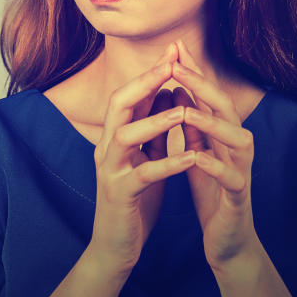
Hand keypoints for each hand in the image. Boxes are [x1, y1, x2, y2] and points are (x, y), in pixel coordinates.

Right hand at [88, 46, 196, 273]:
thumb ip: (153, 128)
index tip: (173, 51)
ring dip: (155, 120)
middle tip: (171, 65)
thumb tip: (166, 91)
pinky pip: (143, 174)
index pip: (127, 94)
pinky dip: (167, 164)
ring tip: (184, 110)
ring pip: (125, 136)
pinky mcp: (120, 195)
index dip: (149, 72)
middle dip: (144, 82)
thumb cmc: (134, 200)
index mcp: (113, 137)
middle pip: (117, 104)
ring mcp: (110, 171)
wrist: (115, 245)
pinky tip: (190, 156)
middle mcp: (106, 148)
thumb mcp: (145, 157)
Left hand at [171, 39, 259, 270]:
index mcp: (224, 134)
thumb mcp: (198, 151)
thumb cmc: (212, 191)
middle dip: (202, 84)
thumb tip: (178, 87)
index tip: (173, 47)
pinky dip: (215, 166)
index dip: (193, 71)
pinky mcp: (238, 197)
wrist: (227, 238)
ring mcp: (241, 170)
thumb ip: (191, 123)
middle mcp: (237, 145)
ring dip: (211, 123)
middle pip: (226, 107)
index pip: (208, 95)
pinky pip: (231, 178)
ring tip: (187, 109)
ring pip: (236, 139)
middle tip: (176, 65)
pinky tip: (197, 158)